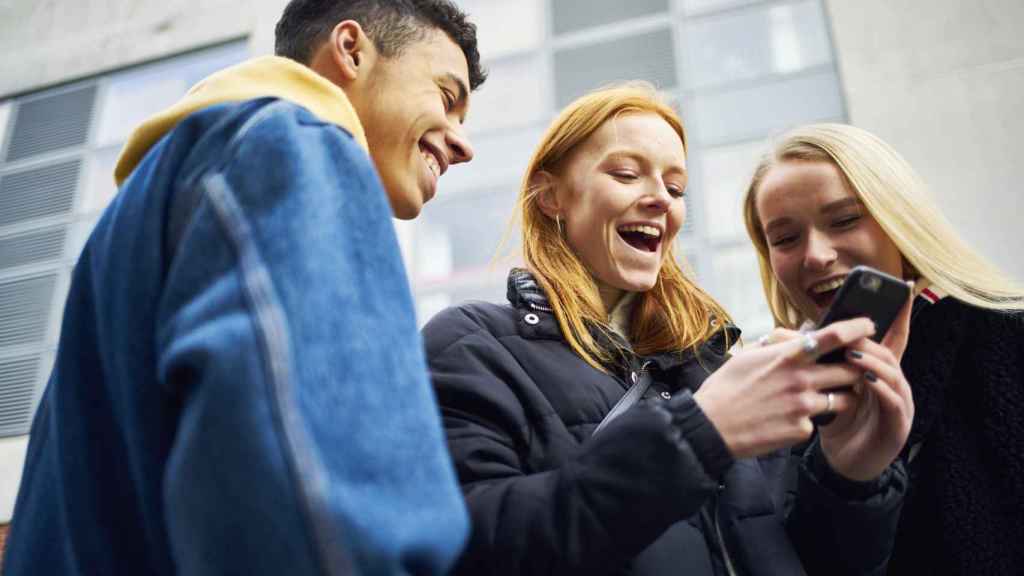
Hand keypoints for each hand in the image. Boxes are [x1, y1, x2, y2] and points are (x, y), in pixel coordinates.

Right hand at [694, 318, 873, 458]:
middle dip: (856, 369)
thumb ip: (777, 344)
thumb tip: (798, 335)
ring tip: (824, 397)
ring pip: (844, 399)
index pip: (833, 336)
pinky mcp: (802, 430)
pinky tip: (788, 419)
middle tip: (852, 370)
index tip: (869, 325)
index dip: (857, 327)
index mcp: (787, 356)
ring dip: (841, 397)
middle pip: (850, 370)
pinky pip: (818, 422)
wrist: (710, 426)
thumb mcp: (747, 356)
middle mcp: (800, 379)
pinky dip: (809, 420)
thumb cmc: (725, 388)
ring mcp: (803, 406)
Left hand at [817, 292, 914, 480]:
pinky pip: (894, 402)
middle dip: (872, 339)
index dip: (898, 314)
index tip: (900, 288)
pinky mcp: (898, 425)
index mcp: (878, 372)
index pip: (890, 337)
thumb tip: (797, 332)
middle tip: (853, 329)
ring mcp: (900, 404)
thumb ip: (821, 361)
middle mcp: (893, 383)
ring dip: (872, 361)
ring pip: (893, 374)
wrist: (843, 463)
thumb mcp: (828, 387)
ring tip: (853, 354)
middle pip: (889, 351)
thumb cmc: (837, 421)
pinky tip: (867, 381)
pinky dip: (881, 389)